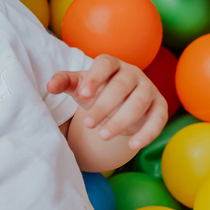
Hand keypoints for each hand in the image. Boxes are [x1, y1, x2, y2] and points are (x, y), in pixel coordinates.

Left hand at [47, 56, 167, 150]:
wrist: (120, 105)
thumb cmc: (96, 92)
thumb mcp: (79, 87)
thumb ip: (64, 83)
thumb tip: (49, 86)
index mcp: (111, 64)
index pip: (105, 64)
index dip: (94, 77)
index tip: (83, 95)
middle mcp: (133, 73)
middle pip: (121, 86)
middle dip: (104, 106)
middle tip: (88, 124)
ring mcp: (148, 89)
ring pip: (139, 103)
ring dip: (122, 121)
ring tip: (103, 136)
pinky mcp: (159, 106)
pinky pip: (158, 118)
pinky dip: (147, 132)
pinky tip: (133, 145)